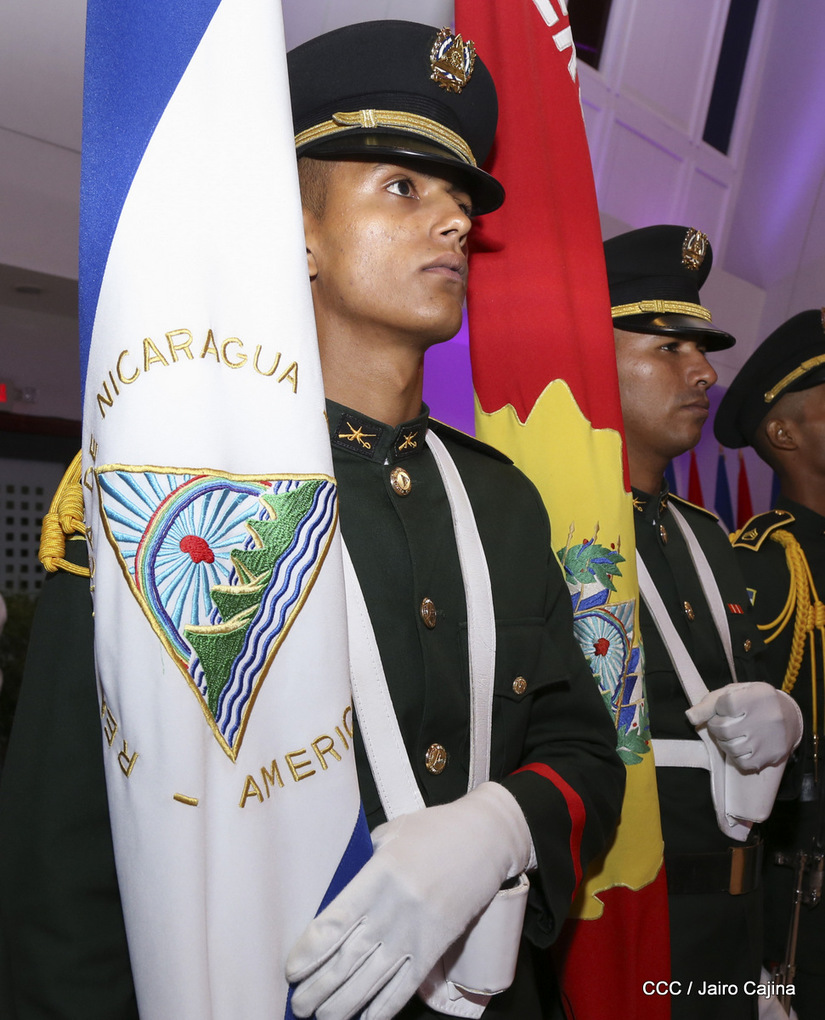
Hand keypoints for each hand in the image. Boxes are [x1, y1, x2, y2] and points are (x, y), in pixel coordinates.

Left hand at [286, 782, 531, 1019]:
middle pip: (347, 960)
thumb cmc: (433, 831)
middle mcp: (394, 909)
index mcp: (379, 876)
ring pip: (371, 980)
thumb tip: (333, 889)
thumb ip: (362, 862)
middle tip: (298, 1005)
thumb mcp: (390, 834)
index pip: (334, 922)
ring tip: (320, 1018)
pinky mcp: (435, 947)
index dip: (309, 951)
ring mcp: (416, 932)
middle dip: (317, 988)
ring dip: (341, 1005)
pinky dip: (382, 1008)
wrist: (485, 839)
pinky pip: (404, 986)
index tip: (291, 969)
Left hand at [686, 682, 802, 771]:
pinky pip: (742, 762)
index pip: (724, 705)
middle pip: (723, 729)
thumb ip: (709, 703)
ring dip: (724, 741)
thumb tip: (690, 718)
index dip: (718, 708)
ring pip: (730, 748)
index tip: (725, 708)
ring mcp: (768, 740)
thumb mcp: (734, 692)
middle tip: (722, 723)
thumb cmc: (754, 702)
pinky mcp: (770, 756)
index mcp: (756, 697)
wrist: (789, 717)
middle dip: (716, 726)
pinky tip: (742, 746)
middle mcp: (765, 718)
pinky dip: (736, 755)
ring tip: (732, 734)